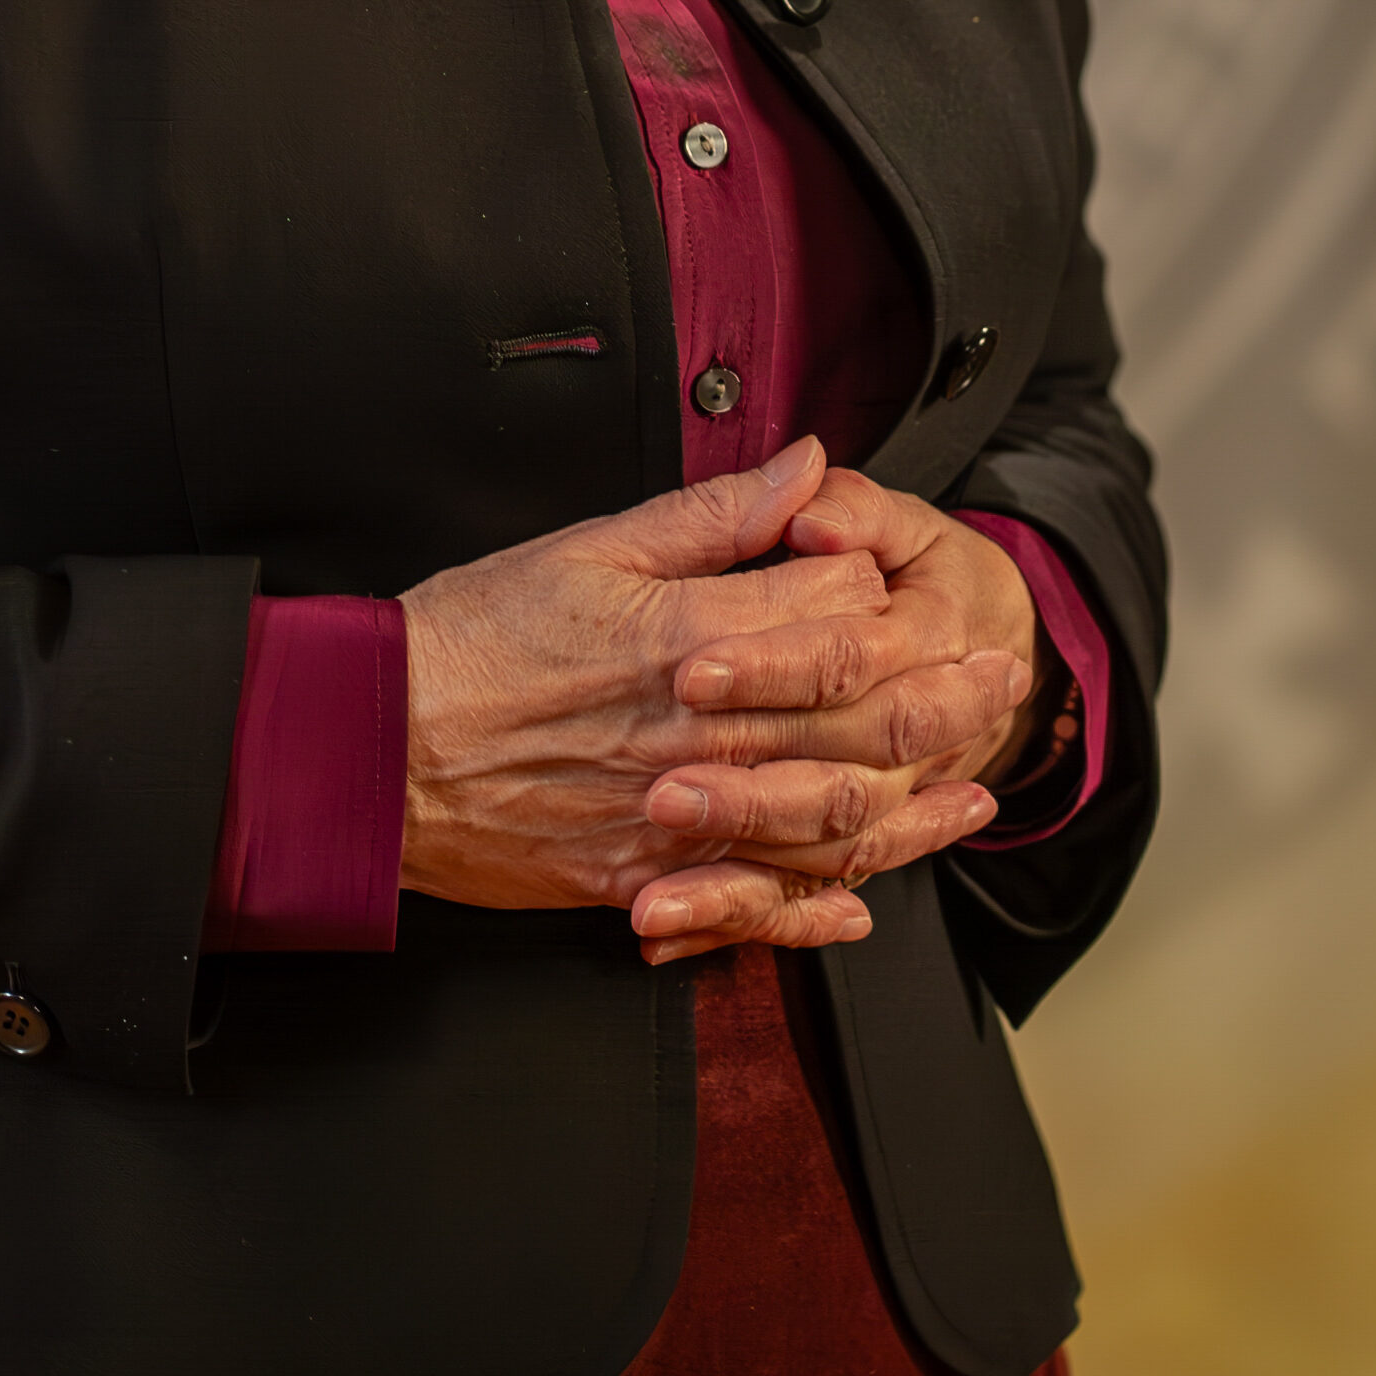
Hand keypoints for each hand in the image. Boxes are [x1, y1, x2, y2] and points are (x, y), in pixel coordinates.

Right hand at [397, 438, 1028, 960]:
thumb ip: (710, 514)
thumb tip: (807, 465)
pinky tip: (862, 901)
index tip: (913, 578)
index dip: (887, 589)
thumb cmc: (470, 638)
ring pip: (826, 820)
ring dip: (913, 808)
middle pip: (857, 718)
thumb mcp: (586, 545)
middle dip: (944, 697)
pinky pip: (751, 905)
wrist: (371, 749)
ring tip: (973, 791)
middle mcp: (699, 735)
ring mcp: (675, 817)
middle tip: (1003, 679)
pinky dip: (815, 910)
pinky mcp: (641, 878)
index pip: (836, 612)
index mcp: (689, 638)